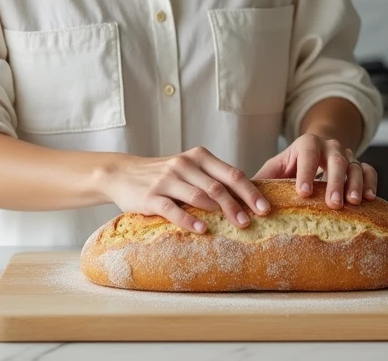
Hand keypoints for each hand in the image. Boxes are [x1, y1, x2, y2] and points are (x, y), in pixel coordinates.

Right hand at [97, 147, 270, 233]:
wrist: (122, 174)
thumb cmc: (163, 176)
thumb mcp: (188, 170)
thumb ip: (212, 179)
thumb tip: (246, 200)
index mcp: (199, 157)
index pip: (231, 173)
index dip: (250, 191)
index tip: (265, 208)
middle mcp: (185, 165)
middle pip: (219, 186)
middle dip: (239, 204)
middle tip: (252, 221)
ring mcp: (167, 179)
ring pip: (200, 196)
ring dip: (220, 211)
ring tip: (237, 226)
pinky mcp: (151, 196)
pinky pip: (173, 209)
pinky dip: (189, 220)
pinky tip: (202, 230)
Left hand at [253, 133, 377, 209]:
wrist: (314, 150)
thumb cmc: (289, 166)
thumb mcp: (274, 168)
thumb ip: (262, 180)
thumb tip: (242, 198)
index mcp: (306, 144)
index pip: (307, 154)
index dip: (306, 173)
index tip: (303, 193)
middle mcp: (329, 146)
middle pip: (335, 159)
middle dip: (334, 182)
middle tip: (333, 204)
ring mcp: (346, 154)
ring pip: (354, 165)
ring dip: (355, 184)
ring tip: (354, 203)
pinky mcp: (358, 165)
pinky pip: (369, 170)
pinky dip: (371, 182)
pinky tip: (370, 199)